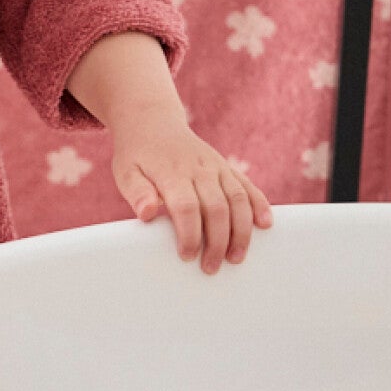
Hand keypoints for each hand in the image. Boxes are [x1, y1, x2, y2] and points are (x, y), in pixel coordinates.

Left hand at [113, 117, 271, 272]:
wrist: (153, 123)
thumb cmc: (137, 155)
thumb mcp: (126, 172)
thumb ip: (136, 193)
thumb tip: (147, 213)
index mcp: (172, 173)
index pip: (186, 207)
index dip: (190, 235)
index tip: (187, 256)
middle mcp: (199, 169)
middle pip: (216, 208)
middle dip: (217, 242)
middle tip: (211, 267)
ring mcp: (216, 167)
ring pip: (237, 199)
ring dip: (241, 231)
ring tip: (237, 257)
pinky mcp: (226, 167)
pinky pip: (247, 186)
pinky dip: (259, 205)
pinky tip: (265, 224)